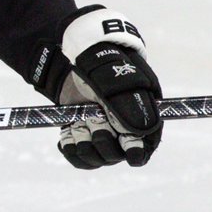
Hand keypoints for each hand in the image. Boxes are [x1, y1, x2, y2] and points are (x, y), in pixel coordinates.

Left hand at [38, 7, 162, 168]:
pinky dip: (71, 149)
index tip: (129, 154)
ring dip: (85, 146)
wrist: (80, 53)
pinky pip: (78, 157)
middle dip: (104, 142)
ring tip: (78, 125)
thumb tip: (137, 133)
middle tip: (95, 121)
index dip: (137, 152)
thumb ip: (128, 106)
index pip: (145, 146)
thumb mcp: (118, 80)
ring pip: (96, 158)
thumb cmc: (105, 63)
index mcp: (140, 116)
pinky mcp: (83, 133)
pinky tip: (67, 136)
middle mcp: (121, 129)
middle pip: (117, 155)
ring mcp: (101, 132)